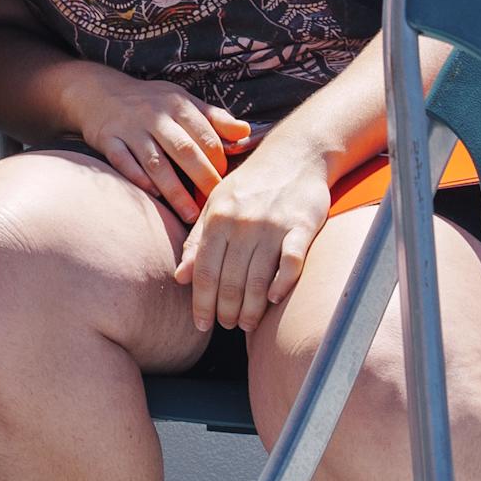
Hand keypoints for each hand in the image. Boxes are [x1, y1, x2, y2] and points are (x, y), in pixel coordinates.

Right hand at [66, 66, 250, 220]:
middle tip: (215, 204)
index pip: (206, 135)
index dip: (219, 161)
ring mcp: (130, 128)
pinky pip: (124, 162)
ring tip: (190, 214)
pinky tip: (154, 196)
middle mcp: (154, 115)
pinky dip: (139, 179)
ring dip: (174, 191)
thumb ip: (214, 118)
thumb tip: (246, 132)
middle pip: (184, 150)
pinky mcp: (108, 140)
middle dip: (203, 178)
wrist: (99, 91)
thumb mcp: (182, 101)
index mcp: (178, 104)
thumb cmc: (151, 101)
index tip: (226, 182)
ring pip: (156, 162)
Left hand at [173, 128, 328, 332]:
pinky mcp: (301, 226)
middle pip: (230, 280)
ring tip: (246, 324)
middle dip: (226, 311)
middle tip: (227, 327)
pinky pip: (291, 263)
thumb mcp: (216, 204)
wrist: (295, 154)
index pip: (204, 270)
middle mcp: (243, 222)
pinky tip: (274, 299)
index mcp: (218, 217)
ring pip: (258, 278)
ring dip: (251, 308)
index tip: (201, 324)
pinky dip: (282, 284)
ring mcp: (273, 225)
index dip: (201, 302)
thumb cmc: (251, 184)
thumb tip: (179, 277)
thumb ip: (197, 241)